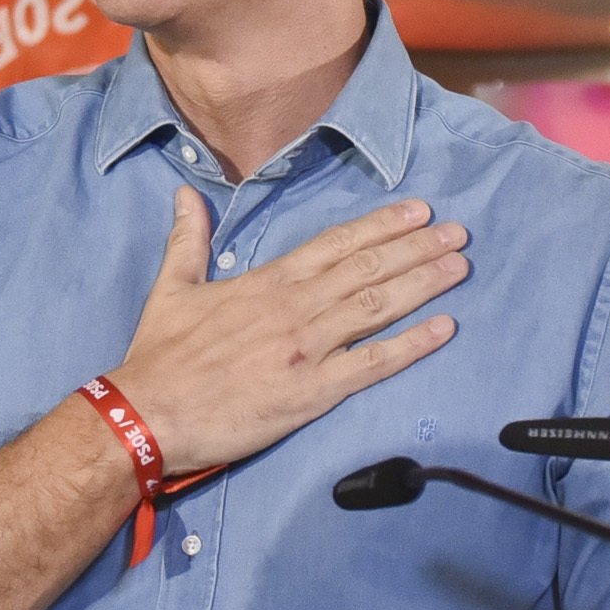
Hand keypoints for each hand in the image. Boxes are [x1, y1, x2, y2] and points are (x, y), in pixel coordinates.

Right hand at [111, 191, 464, 478]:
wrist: (149, 413)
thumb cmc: (159, 356)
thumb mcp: (171, 287)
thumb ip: (188, 240)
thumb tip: (185, 196)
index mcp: (268, 282)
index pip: (337, 244)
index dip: (382, 225)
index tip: (418, 210)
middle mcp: (296, 307)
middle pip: (369, 269)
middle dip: (418, 247)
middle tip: (458, 232)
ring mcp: (307, 349)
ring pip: (378, 307)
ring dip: (424, 284)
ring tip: (460, 266)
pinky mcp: (312, 392)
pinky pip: (372, 364)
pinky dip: (411, 345)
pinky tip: (444, 329)